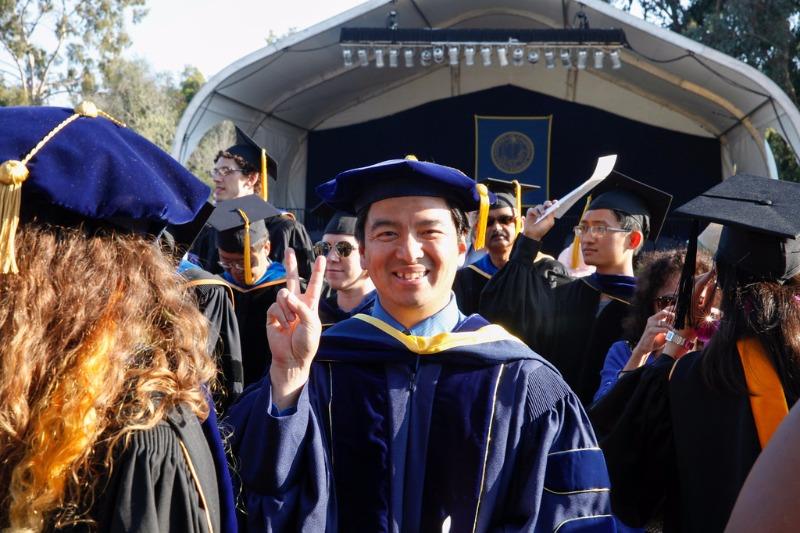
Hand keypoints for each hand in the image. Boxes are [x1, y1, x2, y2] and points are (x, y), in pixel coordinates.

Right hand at [267, 248, 325, 409]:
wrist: (292, 357)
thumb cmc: (306, 343)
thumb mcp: (311, 324)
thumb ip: (301, 307)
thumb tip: (286, 294)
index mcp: (310, 304)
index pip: (315, 284)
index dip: (317, 272)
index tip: (322, 257)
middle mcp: (297, 303)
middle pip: (293, 279)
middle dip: (291, 264)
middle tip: (289, 250)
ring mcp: (284, 308)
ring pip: (283, 293)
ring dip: (287, 308)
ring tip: (291, 322)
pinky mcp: (272, 314)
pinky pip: (274, 306)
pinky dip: (280, 316)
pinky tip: (283, 326)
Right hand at [522, 200, 557, 240]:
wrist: (533, 234)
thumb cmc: (542, 229)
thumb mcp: (549, 222)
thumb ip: (551, 214)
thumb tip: (553, 207)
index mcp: (549, 213)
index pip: (552, 206)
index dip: (554, 203)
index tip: (555, 202)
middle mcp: (543, 211)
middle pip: (546, 204)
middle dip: (548, 203)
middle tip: (549, 205)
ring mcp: (536, 212)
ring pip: (539, 206)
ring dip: (541, 209)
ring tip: (542, 214)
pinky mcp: (530, 213)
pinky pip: (532, 209)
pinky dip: (535, 211)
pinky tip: (538, 215)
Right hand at [624, 308, 673, 370]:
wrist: (644, 348)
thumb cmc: (655, 340)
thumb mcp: (664, 333)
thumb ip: (669, 329)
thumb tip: (680, 328)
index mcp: (656, 319)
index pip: (664, 311)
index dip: (671, 309)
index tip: (678, 309)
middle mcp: (652, 320)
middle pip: (663, 313)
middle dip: (671, 315)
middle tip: (677, 319)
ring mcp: (650, 325)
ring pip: (662, 322)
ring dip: (669, 326)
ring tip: (674, 331)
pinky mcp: (649, 331)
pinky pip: (658, 329)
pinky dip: (664, 331)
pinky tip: (668, 333)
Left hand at [676, 267, 717, 336]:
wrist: (682, 332)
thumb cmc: (695, 323)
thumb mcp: (706, 311)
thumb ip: (709, 297)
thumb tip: (713, 284)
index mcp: (690, 299)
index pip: (699, 284)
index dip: (707, 276)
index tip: (714, 270)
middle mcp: (684, 296)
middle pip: (693, 281)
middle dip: (703, 276)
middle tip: (712, 274)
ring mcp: (681, 297)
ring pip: (690, 284)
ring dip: (699, 280)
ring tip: (709, 278)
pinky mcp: (680, 298)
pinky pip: (688, 288)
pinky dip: (696, 285)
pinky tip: (703, 285)